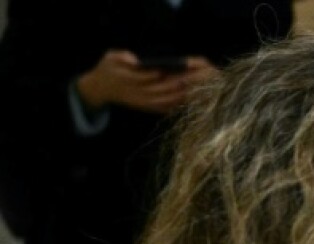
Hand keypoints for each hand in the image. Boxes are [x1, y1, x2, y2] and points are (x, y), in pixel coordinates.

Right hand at [76, 51, 216, 115]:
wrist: (102, 89)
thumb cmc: (107, 69)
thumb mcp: (109, 58)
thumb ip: (121, 57)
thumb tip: (133, 59)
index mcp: (130, 79)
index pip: (151, 75)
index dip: (171, 72)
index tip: (186, 66)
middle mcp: (140, 93)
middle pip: (166, 88)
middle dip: (185, 80)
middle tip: (202, 74)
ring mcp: (146, 102)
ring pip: (169, 99)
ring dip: (187, 93)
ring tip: (202, 85)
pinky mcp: (150, 108)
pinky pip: (168, 108)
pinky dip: (181, 103)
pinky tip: (195, 98)